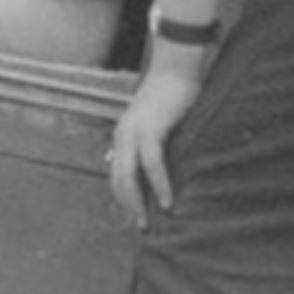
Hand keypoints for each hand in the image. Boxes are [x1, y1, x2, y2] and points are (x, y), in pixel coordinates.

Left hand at [107, 50, 206, 226]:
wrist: (176, 67)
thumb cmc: (172, 94)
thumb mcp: (158, 121)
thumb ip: (153, 141)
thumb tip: (156, 164)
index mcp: (123, 135)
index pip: (116, 173)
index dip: (124, 196)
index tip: (136, 216)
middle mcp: (123, 135)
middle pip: (117, 179)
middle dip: (127, 205)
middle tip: (140, 227)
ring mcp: (134, 133)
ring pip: (128, 176)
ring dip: (137, 202)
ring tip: (147, 222)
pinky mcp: (151, 130)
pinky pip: (151, 164)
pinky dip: (158, 184)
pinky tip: (167, 201)